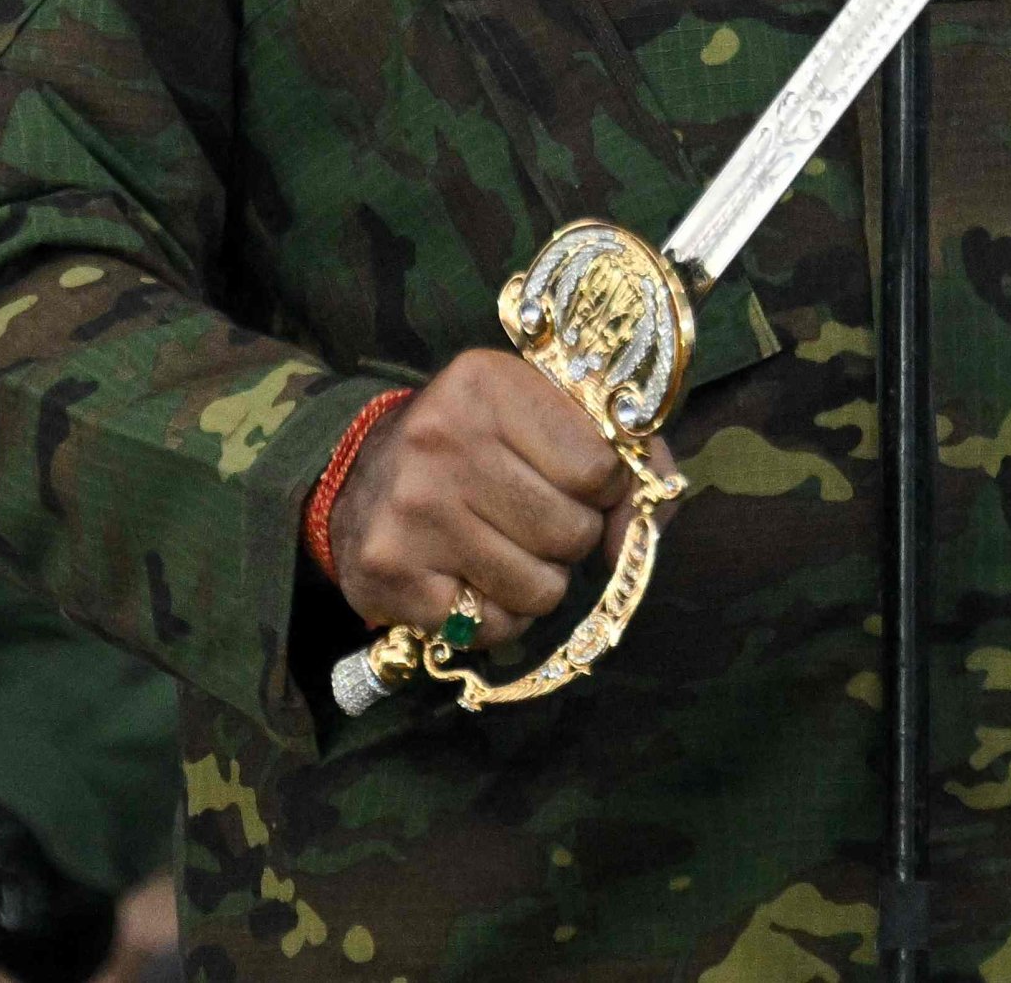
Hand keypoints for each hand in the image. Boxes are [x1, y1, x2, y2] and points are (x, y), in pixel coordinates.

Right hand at [323, 347, 635, 637]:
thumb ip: (620, 453)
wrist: (356, 479)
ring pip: (541, 589)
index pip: (598, 466)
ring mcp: (412, 510)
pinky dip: (496, 616)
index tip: (577, 483)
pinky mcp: (391, 574)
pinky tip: (467, 578)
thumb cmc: (474, 445)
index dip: (602, 487)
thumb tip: (653, 517)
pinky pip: (494, 626)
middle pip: (571, 531)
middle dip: (568, 537)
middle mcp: (442, 440)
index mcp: (486, 383)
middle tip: (529, 518)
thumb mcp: (539, 415)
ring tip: (498, 547)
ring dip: (536, 582)